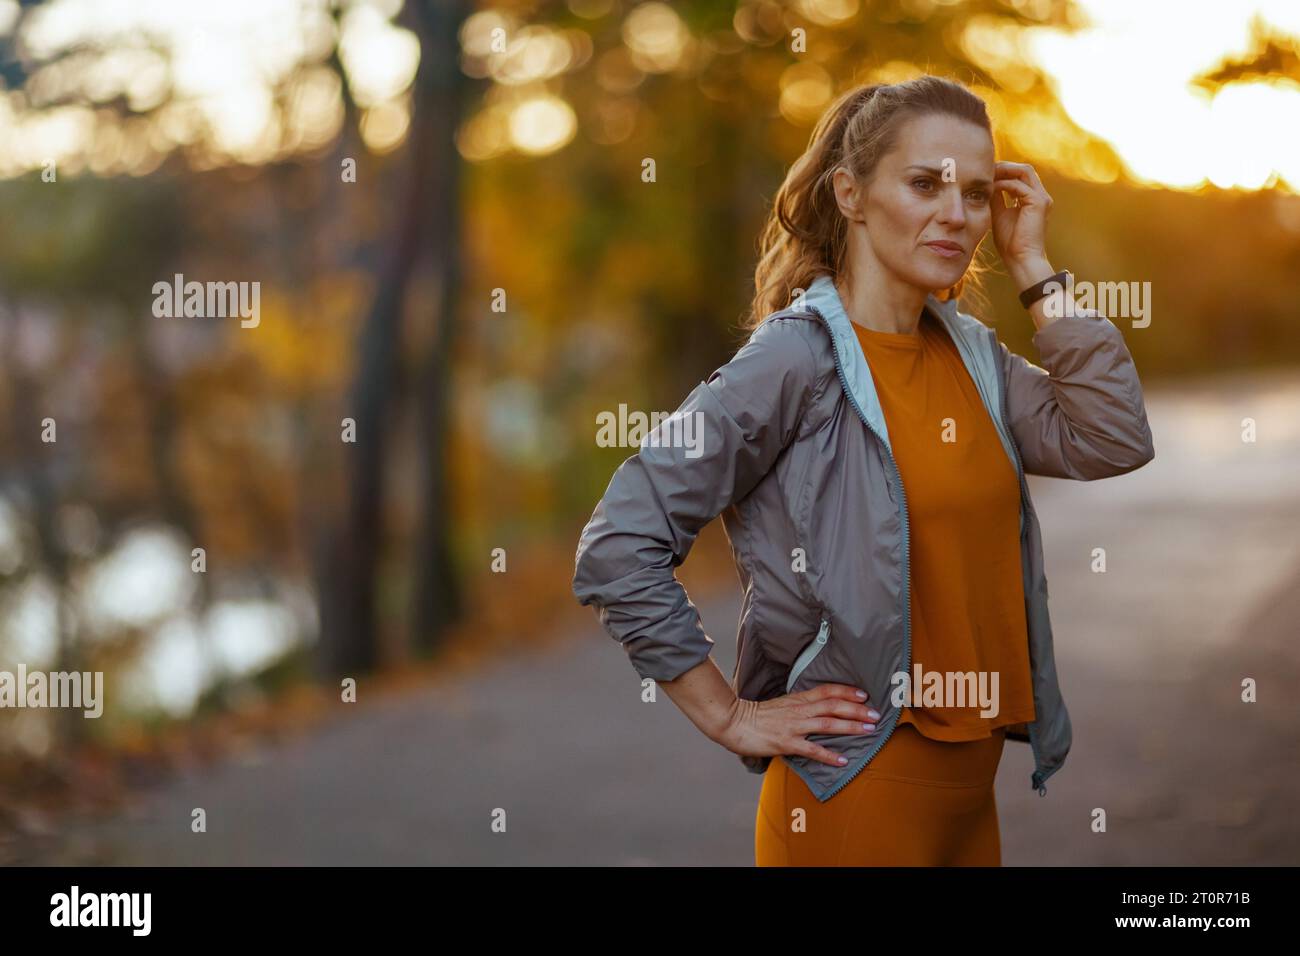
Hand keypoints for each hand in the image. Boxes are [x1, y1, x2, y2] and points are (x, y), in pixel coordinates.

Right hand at [716, 684, 879, 767]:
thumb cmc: (755, 715)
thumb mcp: (780, 704)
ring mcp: (793, 726)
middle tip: (877, 714)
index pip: (826, 691)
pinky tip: (842, 760)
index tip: (864, 693)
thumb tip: (817, 708)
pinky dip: (829, 755)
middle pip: (833, 706)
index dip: (847, 691)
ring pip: (828, 724)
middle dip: (857, 709)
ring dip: (851, 726)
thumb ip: (799, 706)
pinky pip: (812, 750)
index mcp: (797, 699)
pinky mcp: (786, 743)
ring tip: (869, 730)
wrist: (733, 721)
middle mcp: (799, 710)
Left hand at [990, 161, 1054, 288]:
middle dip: (1004, 166)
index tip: (986, 172)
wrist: (1020, 259)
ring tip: (988, 174)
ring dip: (1005, 170)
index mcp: (1032, 199)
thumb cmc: (1010, 242)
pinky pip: (1020, 186)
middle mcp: (1040, 196)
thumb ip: (996, 198)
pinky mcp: (1039, 202)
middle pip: (1024, 169)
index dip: (1004, 171)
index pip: (1020, 176)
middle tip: (986, 168)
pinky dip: (1005, 184)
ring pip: (1025, 171)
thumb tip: (987, 185)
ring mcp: (1042, 198)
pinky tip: (992, 188)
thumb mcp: (999, 214)